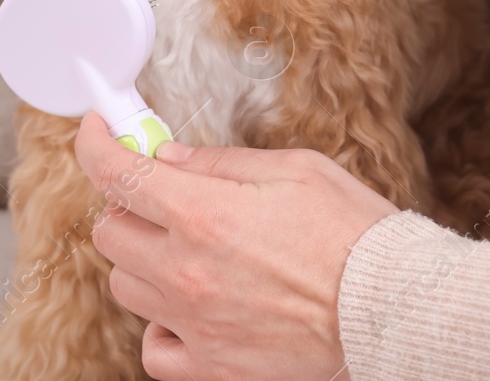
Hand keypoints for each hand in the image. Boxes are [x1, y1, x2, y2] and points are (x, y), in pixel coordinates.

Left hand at [74, 112, 397, 379]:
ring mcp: (196, 325)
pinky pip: (154, 349)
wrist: (394, 312)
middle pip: (110, 232)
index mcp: (204, 214)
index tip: (98, 132)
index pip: (115, 173)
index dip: (95, 143)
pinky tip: (190, 310)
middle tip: (163, 198)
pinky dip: (162, 328)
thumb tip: (167, 158)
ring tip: (189, 254)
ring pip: (126, 286)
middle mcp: (187, 271)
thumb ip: (221, 163)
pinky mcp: (214, 368)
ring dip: (145, 263)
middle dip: (129, 206)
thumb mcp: (295, 170)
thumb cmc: (355, 235)